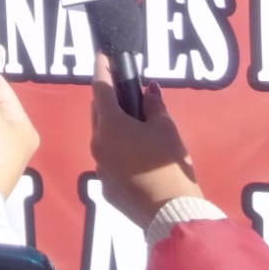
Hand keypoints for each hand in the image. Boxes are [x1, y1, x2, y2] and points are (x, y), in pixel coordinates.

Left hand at [89, 53, 202, 230]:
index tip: (103, 56)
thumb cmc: (168, 165)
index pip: (101, 88)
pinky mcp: (106, 187)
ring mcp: (99, 167)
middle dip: (109, 100)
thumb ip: (154, 106)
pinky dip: (119, 152)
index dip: (103, 69)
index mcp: (110, 125)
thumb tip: (148, 92)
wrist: (170, 213)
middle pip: (99, 113)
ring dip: (115, 128)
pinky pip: (110, 161)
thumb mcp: (166, 128)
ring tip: (135, 125)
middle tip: (125, 90)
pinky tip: (138, 156)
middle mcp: (98, 144)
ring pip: (103, 138)